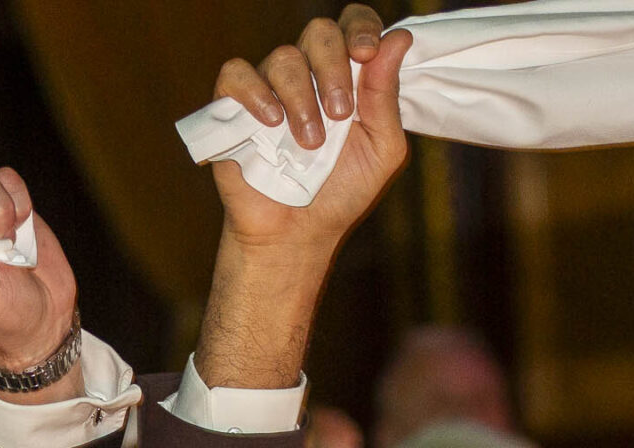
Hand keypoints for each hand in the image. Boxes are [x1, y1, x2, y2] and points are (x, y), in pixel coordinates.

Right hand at [209, 7, 411, 257]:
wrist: (297, 237)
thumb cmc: (341, 194)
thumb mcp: (381, 150)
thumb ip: (387, 97)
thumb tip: (399, 38)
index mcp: (348, 76)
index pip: (353, 25)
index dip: (360, 27)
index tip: (366, 54)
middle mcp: (309, 73)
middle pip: (319, 32)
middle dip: (333, 67)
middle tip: (340, 114)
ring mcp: (270, 87)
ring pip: (283, 57)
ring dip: (301, 98)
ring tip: (310, 143)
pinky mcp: (233, 107)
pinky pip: (236, 74)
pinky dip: (254, 92)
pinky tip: (271, 123)